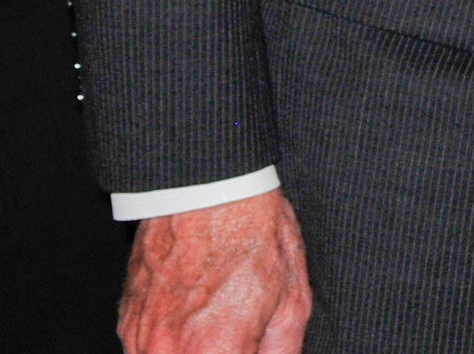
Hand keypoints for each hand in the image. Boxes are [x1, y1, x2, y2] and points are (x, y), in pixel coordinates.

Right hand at [119, 190, 311, 353]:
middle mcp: (167, 352)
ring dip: (193, 353)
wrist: (204, 191)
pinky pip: (146, 351)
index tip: (254, 349)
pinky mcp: (126, 323)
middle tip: (240, 340)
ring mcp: (140, 339)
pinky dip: (170, 345)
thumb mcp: (292, 296)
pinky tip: (194, 317)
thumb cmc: (250, 235)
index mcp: (213, 352)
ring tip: (216, 323)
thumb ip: (281, 350)